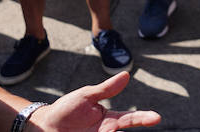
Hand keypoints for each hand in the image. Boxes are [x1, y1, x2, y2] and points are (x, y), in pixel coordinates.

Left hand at [28, 71, 161, 131]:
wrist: (43, 126)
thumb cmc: (66, 109)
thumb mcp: (86, 96)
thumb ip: (106, 89)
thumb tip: (126, 75)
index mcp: (109, 120)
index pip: (130, 119)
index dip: (144, 118)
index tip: (156, 117)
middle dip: (137, 124)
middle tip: (151, 120)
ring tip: (111, 131)